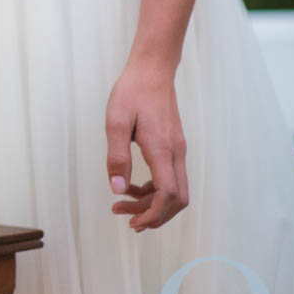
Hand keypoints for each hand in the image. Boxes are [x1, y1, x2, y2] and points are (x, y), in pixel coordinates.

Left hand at [104, 60, 188, 230]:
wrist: (152, 70)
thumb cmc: (132, 92)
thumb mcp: (116, 122)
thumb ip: (117, 157)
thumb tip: (118, 189)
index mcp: (162, 149)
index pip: (168, 194)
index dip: (153, 214)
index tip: (134, 223)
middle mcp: (176, 153)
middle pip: (176, 199)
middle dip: (153, 215)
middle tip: (125, 218)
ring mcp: (178, 150)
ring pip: (175, 190)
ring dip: (151, 203)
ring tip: (122, 204)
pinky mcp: (174, 146)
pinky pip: (170, 178)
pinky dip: (154, 189)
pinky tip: (132, 186)